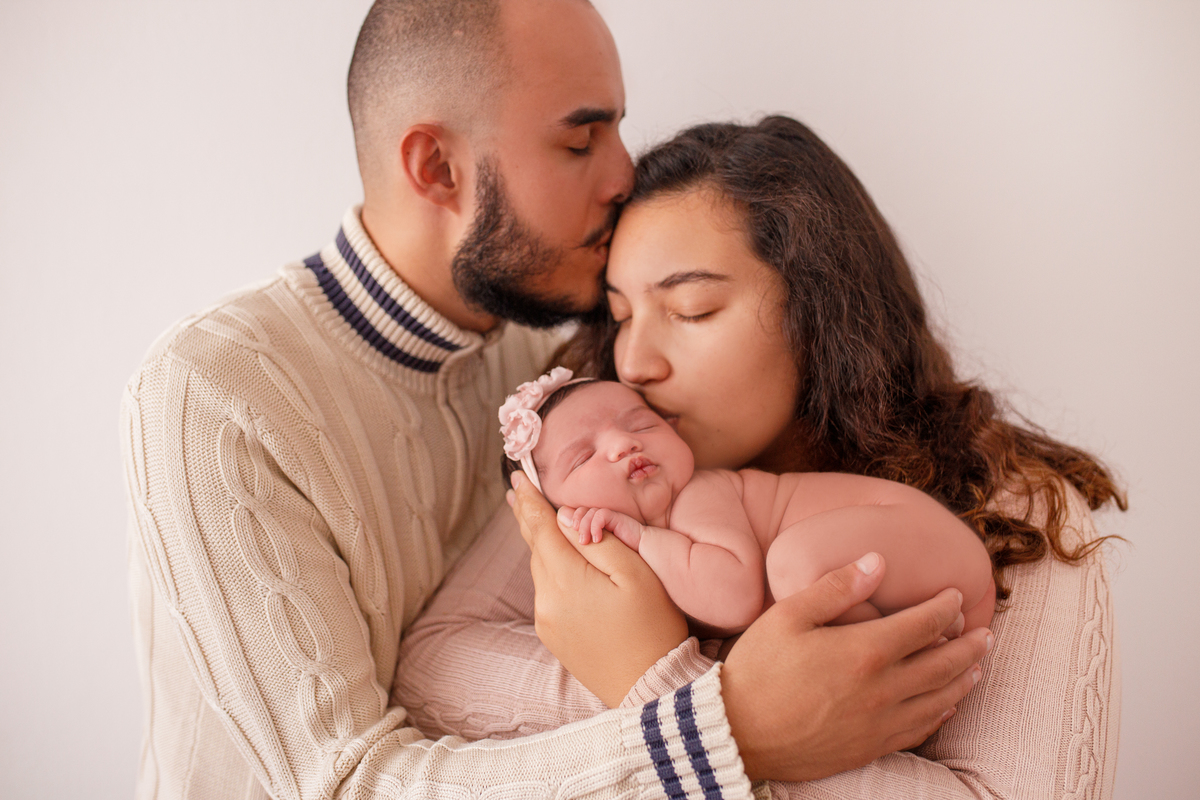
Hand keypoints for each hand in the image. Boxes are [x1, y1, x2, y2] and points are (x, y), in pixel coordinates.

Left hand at [509, 472, 686, 706]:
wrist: (650, 689)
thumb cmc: (653, 627)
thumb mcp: (636, 574)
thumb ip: (601, 541)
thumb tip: (569, 518)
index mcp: (566, 580)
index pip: (541, 528)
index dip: (530, 500)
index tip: (517, 475)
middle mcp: (547, 601)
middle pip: (536, 548)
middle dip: (528, 517)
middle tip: (517, 488)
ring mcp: (547, 621)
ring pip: (541, 570)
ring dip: (539, 543)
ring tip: (535, 518)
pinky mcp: (554, 637)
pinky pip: (546, 591)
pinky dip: (548, 568)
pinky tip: (555, 560)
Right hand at [721, 553, 991, 781]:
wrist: (736, 731)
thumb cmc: (757, 668)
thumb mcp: (788, 616)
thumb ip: (836, 587)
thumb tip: (877, 561)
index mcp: (864, 650)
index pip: (924, 624)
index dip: (946, 608)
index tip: (957, 596)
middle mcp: (882, 689)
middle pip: (943, 664)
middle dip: (969, 645)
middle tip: (986, 634)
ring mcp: (879, 723)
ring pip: (939, 700)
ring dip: (963, 679)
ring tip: (977, 666)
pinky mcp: (870, 748)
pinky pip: (919, 730)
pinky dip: (941, 713)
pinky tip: (945, 705)